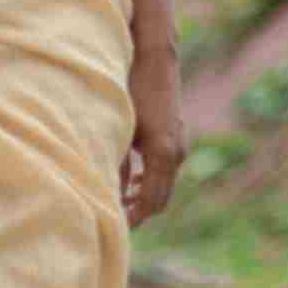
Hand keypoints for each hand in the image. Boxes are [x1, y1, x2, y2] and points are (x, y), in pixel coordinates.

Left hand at [124, 48, 186, 226]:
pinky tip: (128, 183)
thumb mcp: (118, 128)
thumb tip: (107, 195)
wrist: (154, 60)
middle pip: (160, 200)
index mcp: (162, 152)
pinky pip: (165, 172)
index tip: (112, 227)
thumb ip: (114, 163)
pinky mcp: (176, 138)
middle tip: (112, 222)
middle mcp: (176, 152)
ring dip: (142, 198)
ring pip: (163, 186)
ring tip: (117, 205)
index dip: (132, 219)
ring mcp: (180, 145)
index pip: (150, 202)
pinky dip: (148, 183)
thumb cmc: (131, 89)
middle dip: (138, 214)